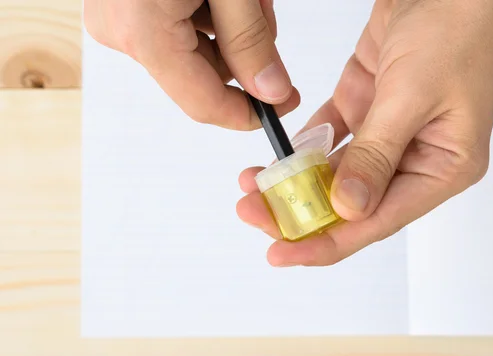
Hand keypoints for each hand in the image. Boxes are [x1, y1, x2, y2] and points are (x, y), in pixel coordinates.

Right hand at [84, 0, 299, 129]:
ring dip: (229, 28)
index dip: (247, 114)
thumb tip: (271, 91)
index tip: (282, 106)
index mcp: (144, 31)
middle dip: (242, 51)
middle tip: (261, 12)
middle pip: (200, 75)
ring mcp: (116, 17)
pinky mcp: (122, 5)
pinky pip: (176, 28)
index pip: (203, 103)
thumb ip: (252, 41)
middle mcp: (120, 31)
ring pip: (193, 51)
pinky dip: (209, 13)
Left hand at [237, 0, 492, 265]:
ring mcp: (391, 131)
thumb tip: (347, 209)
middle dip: (301, 212)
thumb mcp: (413, 96)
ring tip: (255, 186)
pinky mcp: (371, 105)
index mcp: (443, 167)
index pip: (378, 220)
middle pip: (352, 202)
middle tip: (255, 213)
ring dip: (297, 181)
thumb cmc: (457, 27)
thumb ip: (377, 155)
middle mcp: (417, 156)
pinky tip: (279, 158)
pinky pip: (333, 136)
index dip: (327, 242)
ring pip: (337, 172)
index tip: (283, 252)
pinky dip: (306, 148)